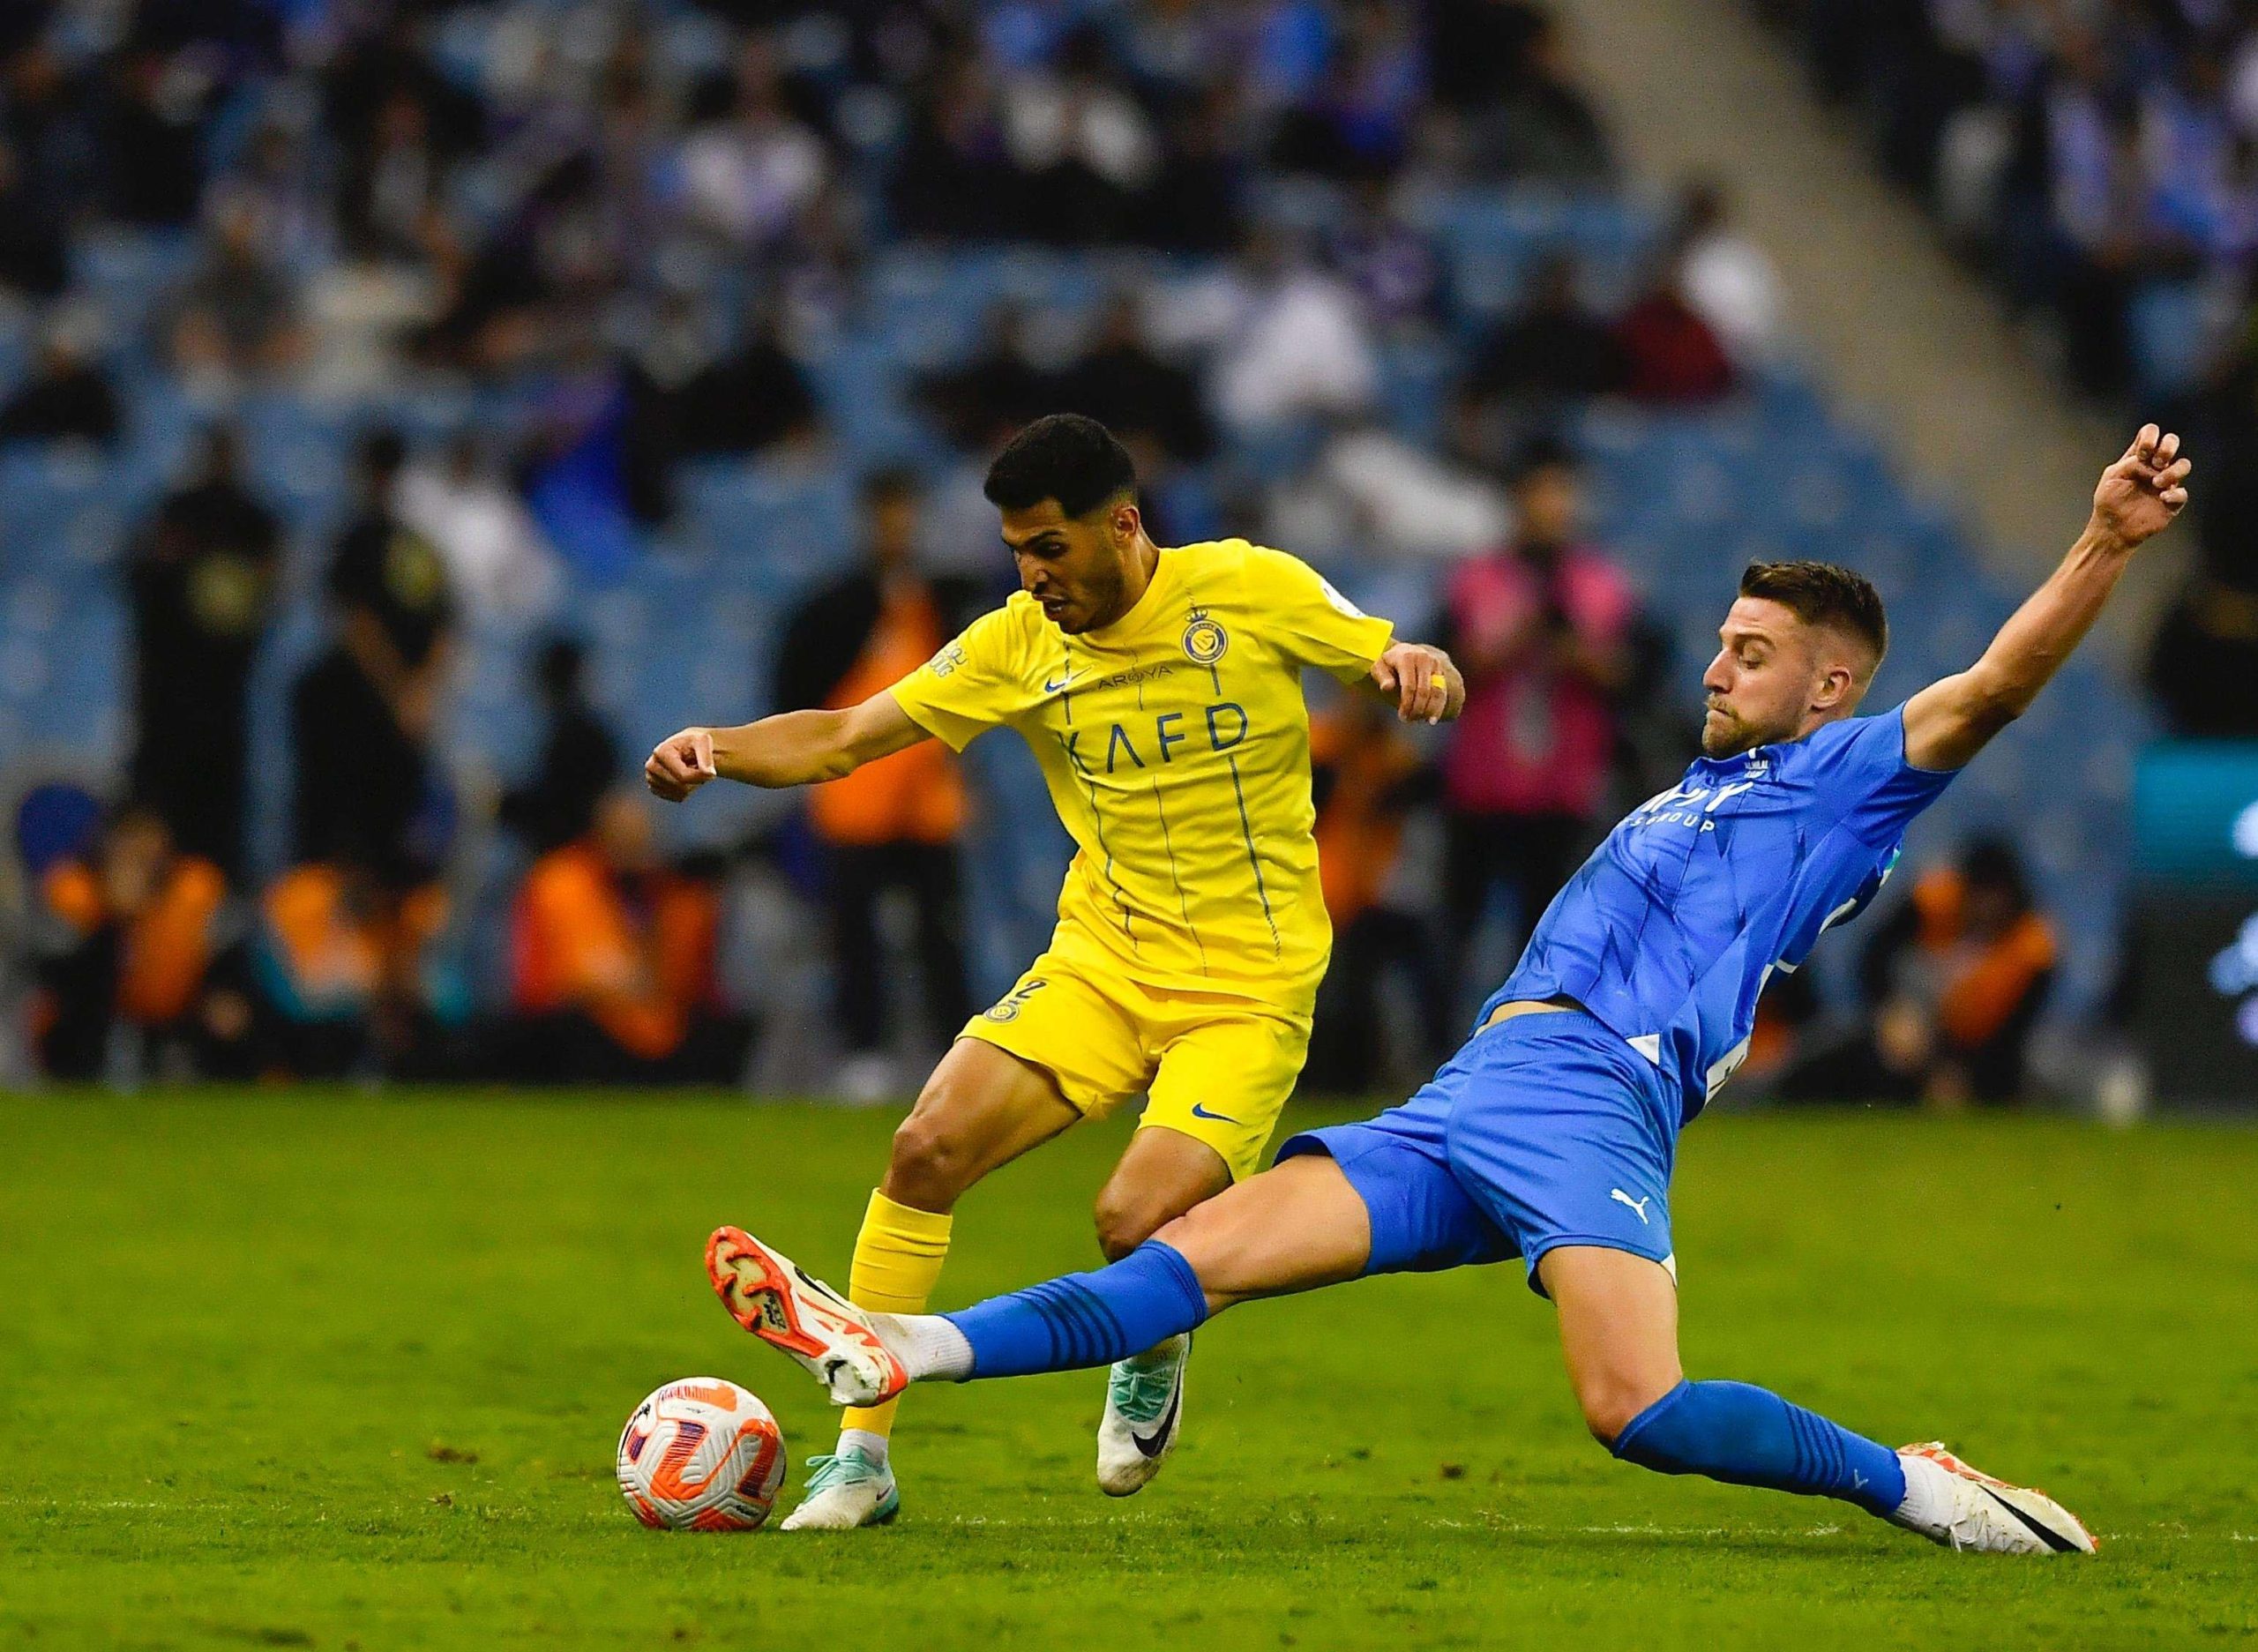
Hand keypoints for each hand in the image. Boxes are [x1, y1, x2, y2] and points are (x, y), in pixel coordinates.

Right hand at [645, 727, 716, 801]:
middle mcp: (651, 766)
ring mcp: (651, 779)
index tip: (711, 770)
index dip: (701, 776)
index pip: (683, 776)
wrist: (687, 747)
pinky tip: (683, 776)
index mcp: (660, 752)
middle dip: (695, 780)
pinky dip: (686, 790)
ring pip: (680, 794)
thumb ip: (707, 757)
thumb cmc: (695, 742)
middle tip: (696, 765)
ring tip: (689, 769)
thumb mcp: (704, 741)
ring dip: (692, 784)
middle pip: (682, 787)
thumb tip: (709, 774)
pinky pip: (678, 798)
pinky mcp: (655, 789)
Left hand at [1370, 642, 1465, 724]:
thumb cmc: (1387, 664)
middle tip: (1409, 720)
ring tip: (1421, 720)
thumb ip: (1382, 677)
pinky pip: (1442, 691)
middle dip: (1417, 709)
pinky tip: (1433, 719)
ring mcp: (1434, 664)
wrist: (1402, 652)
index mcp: (1406, 657)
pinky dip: (1439, 707)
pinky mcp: (1441, 671)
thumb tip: (1387, 687)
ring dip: (1429, 710)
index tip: (1402, 716)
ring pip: (1437, 692)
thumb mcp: (1378, 667)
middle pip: (1424, 690)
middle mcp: (1423, 658)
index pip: (1409, 686)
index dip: (1406, 703)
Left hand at [2090, 424, 2190, 550]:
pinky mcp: (2171, 501)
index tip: (2141, 454)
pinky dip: (2174, 494)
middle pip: (2171, 442)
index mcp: (2138, 457)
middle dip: (2167, 447)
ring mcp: (2165, 482)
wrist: (2112, 529)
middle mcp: (2155, 467)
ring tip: (2156, 483)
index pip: (2150, 432)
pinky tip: (2162, 498)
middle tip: (2156, 463)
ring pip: (2183, 465)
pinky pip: (2182, 493)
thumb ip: (2128, 464)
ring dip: (2173, 471)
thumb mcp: (2112, 477)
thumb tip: (2149, 463)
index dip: (2150, 437)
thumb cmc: (2109, 501)